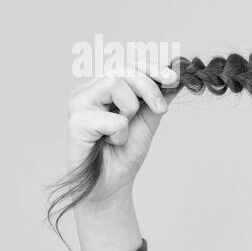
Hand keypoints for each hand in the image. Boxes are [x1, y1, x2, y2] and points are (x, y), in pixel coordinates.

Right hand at [65, 65, 179, 206]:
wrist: (112, 184)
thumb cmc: (125, 152)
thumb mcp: (148, 119)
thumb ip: (157, 98)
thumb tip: (175, 77)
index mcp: (102, 88)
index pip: (126, 66)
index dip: (150, 68)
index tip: (173, 79)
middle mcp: (86, 92)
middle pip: (121, 70)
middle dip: (149, 88)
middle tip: (161, 109)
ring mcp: (78, 105)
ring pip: (114, 85)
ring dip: (131, 110)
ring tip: (123, 131)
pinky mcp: (76, 123)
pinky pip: (114, 119)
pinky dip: (121, 134)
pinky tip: (109, 144)